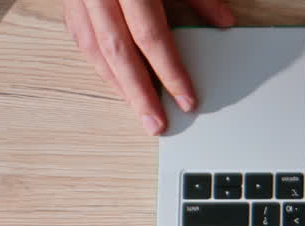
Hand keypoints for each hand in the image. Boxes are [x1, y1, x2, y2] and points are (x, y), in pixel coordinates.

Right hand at [63, 0, 234, 134]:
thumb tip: (223, 22)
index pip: (150, 36)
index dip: (171, 71)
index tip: (188, 98)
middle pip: (117, 52)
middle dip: (140, 93)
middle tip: (157, 124)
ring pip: (93, 48)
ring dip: (117, 84)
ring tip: (140, 110)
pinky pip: (81, 37)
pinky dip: (100, 62)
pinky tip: (117, 81)